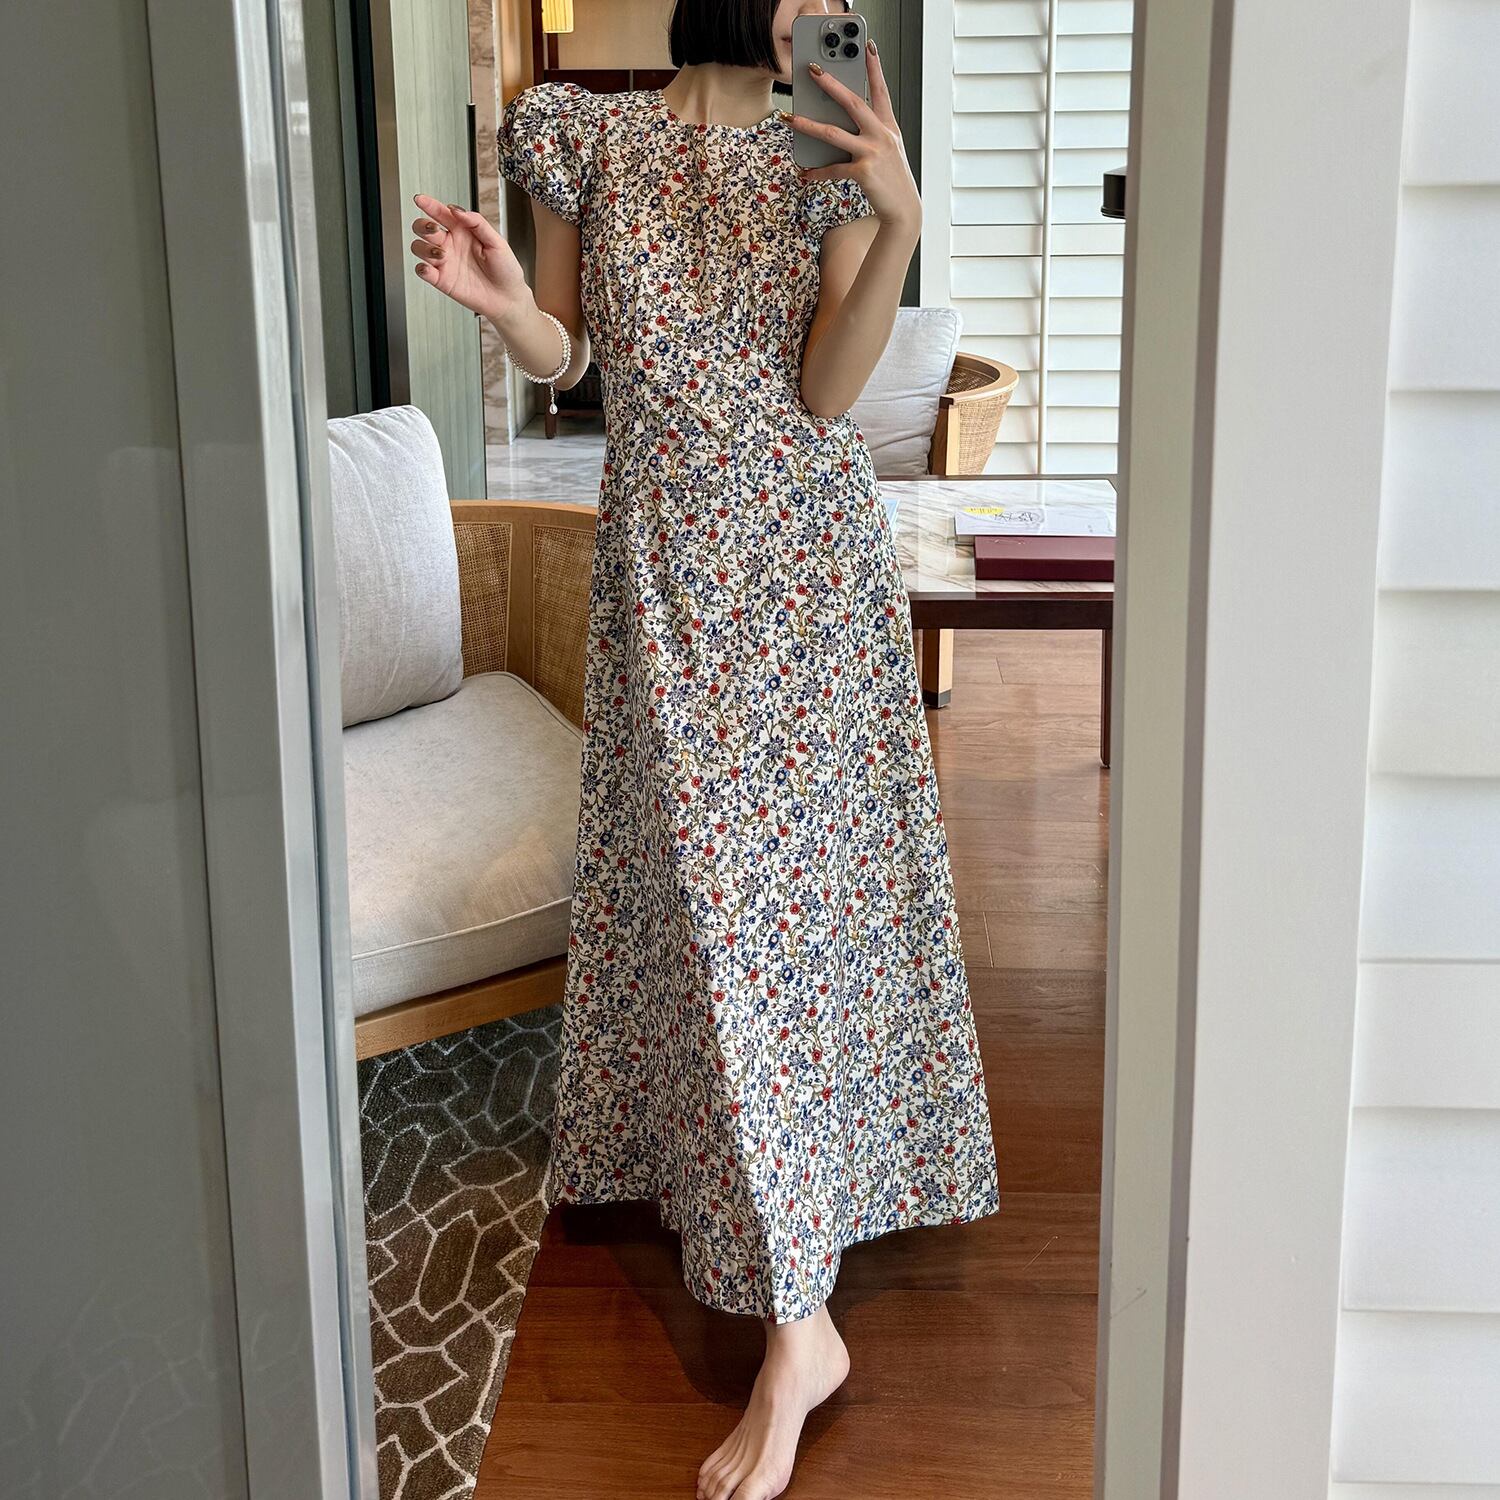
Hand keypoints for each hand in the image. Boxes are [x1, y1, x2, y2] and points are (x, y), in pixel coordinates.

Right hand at [409, 193, 528, 320]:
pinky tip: (430, 268)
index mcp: (463, 231)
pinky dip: (421, 268)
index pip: (441, 214)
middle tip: (433, 229)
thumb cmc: (506, 270)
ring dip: (424, 247)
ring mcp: (445, 262)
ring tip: (441, 254)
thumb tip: (458, 210)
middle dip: (423, 225)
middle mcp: (451, 244)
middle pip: (423, 228)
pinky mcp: (442, 280)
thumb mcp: (497, 241)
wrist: (508, 298)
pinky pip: (422, 271)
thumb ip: (477, 223)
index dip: (429, 205)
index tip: (420, 199)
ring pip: (419, 247)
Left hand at [787, 42, 920, 234]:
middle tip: (813, 71)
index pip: (881, 90)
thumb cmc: (893, 179)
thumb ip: (870, 134)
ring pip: (834, 133)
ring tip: (790, 118)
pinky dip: (817, 172)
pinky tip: (805, 173)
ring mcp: (872, 152)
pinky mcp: (863, 172)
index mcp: (888, 127)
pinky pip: (833, 169)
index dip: (875, 67)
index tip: (867, 46)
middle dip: (831, 84)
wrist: (904, 209)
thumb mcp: (888, 150)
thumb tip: (840, 124)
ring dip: (808, 125)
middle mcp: (881, 135)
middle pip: (853, 102)